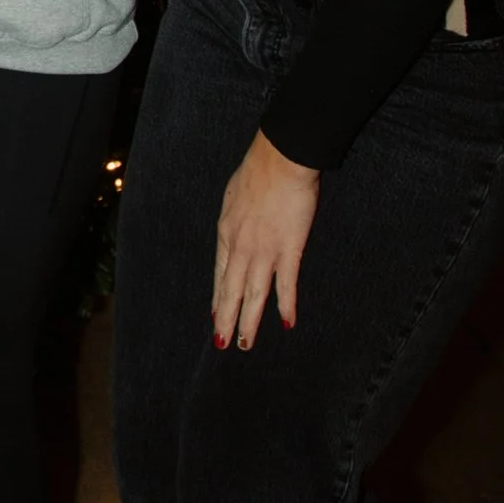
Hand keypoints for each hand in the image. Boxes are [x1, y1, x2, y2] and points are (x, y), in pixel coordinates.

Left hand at [212, 132, 315, 347]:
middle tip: (223, 343)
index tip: (215, 315)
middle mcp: (240, 246)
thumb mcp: (234, 195)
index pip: (220, 272)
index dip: (218, 296)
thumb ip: (236, 216)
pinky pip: (285, 283)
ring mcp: (264, 249)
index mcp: (226, 232)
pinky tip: (286, 323)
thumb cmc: (258, 170)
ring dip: (249, 321)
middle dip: (226, 318)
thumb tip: (236, 225)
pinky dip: (285, 305)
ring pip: (253, 294)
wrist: (280, 159)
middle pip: (231, 289)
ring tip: (245, 343)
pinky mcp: (288, 248)